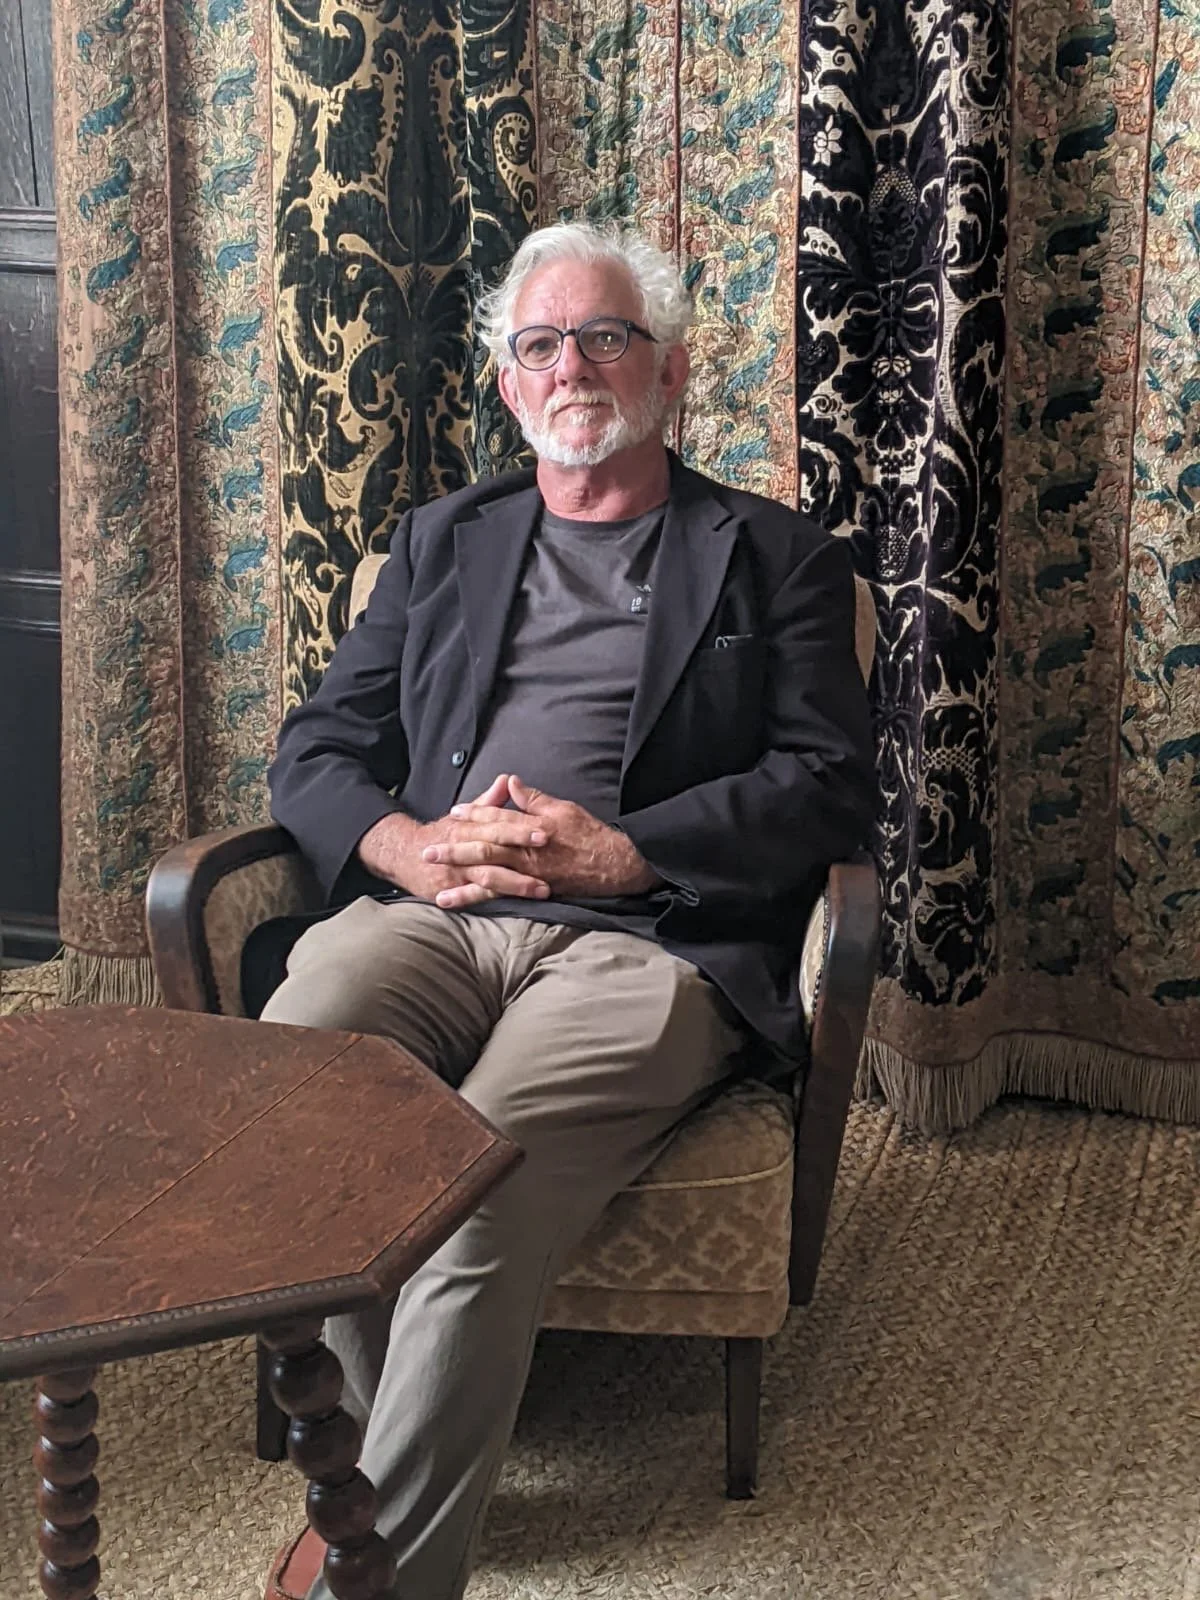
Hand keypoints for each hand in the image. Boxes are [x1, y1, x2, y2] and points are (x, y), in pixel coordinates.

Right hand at [357, 776, 551, 908]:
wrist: (404, 852)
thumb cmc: (443, 834)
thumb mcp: (464, 815)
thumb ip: (489, 802)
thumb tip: (508, 780)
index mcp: (470, 826)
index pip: (500, 825)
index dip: (522, 828)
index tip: (546, 830)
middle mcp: (464, 847)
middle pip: (496, 849)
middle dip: (523, 854)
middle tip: (550, 856)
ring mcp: (457, 870)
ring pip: (489, 876)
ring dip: (516, 884)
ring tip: (542, 889)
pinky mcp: (450, 889)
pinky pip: (472, 897)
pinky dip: (492, 901)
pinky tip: (509, 908)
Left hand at [421, 773, 660, 903]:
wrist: (615, 865)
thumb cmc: (591, 835)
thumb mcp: (563, 808)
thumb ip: (533, 799)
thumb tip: (511, 783)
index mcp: (531, 827)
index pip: (497, 818)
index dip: (474, 814)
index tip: (454, 812)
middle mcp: (526, 851)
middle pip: (483, 848)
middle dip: (454, 849)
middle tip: (428, 850)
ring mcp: (529, 874)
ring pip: (488, 876)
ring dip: (460, 882)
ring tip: (436, 888)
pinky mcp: (534, 891)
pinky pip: (502, 896)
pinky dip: (479, 899)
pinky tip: (460, 904)